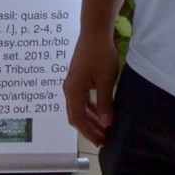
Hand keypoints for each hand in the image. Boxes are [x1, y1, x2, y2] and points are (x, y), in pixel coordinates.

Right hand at [63, 30, 119, 148]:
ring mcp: (73, 84)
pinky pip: (82, 99)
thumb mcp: (105, 81)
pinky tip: (102, 113)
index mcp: (73, 90)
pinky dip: (91, 109)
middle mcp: (69, 89)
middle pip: (76, 115)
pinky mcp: (78, 79)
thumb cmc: (101, 55)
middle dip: (90, 129)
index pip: (77, 119)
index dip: (89, 132)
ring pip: (80, 108)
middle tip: (104, 140)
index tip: (100, 142)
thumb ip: (104, 103)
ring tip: (104, 129)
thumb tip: (106, 124)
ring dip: (91, 120)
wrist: (94, 33)